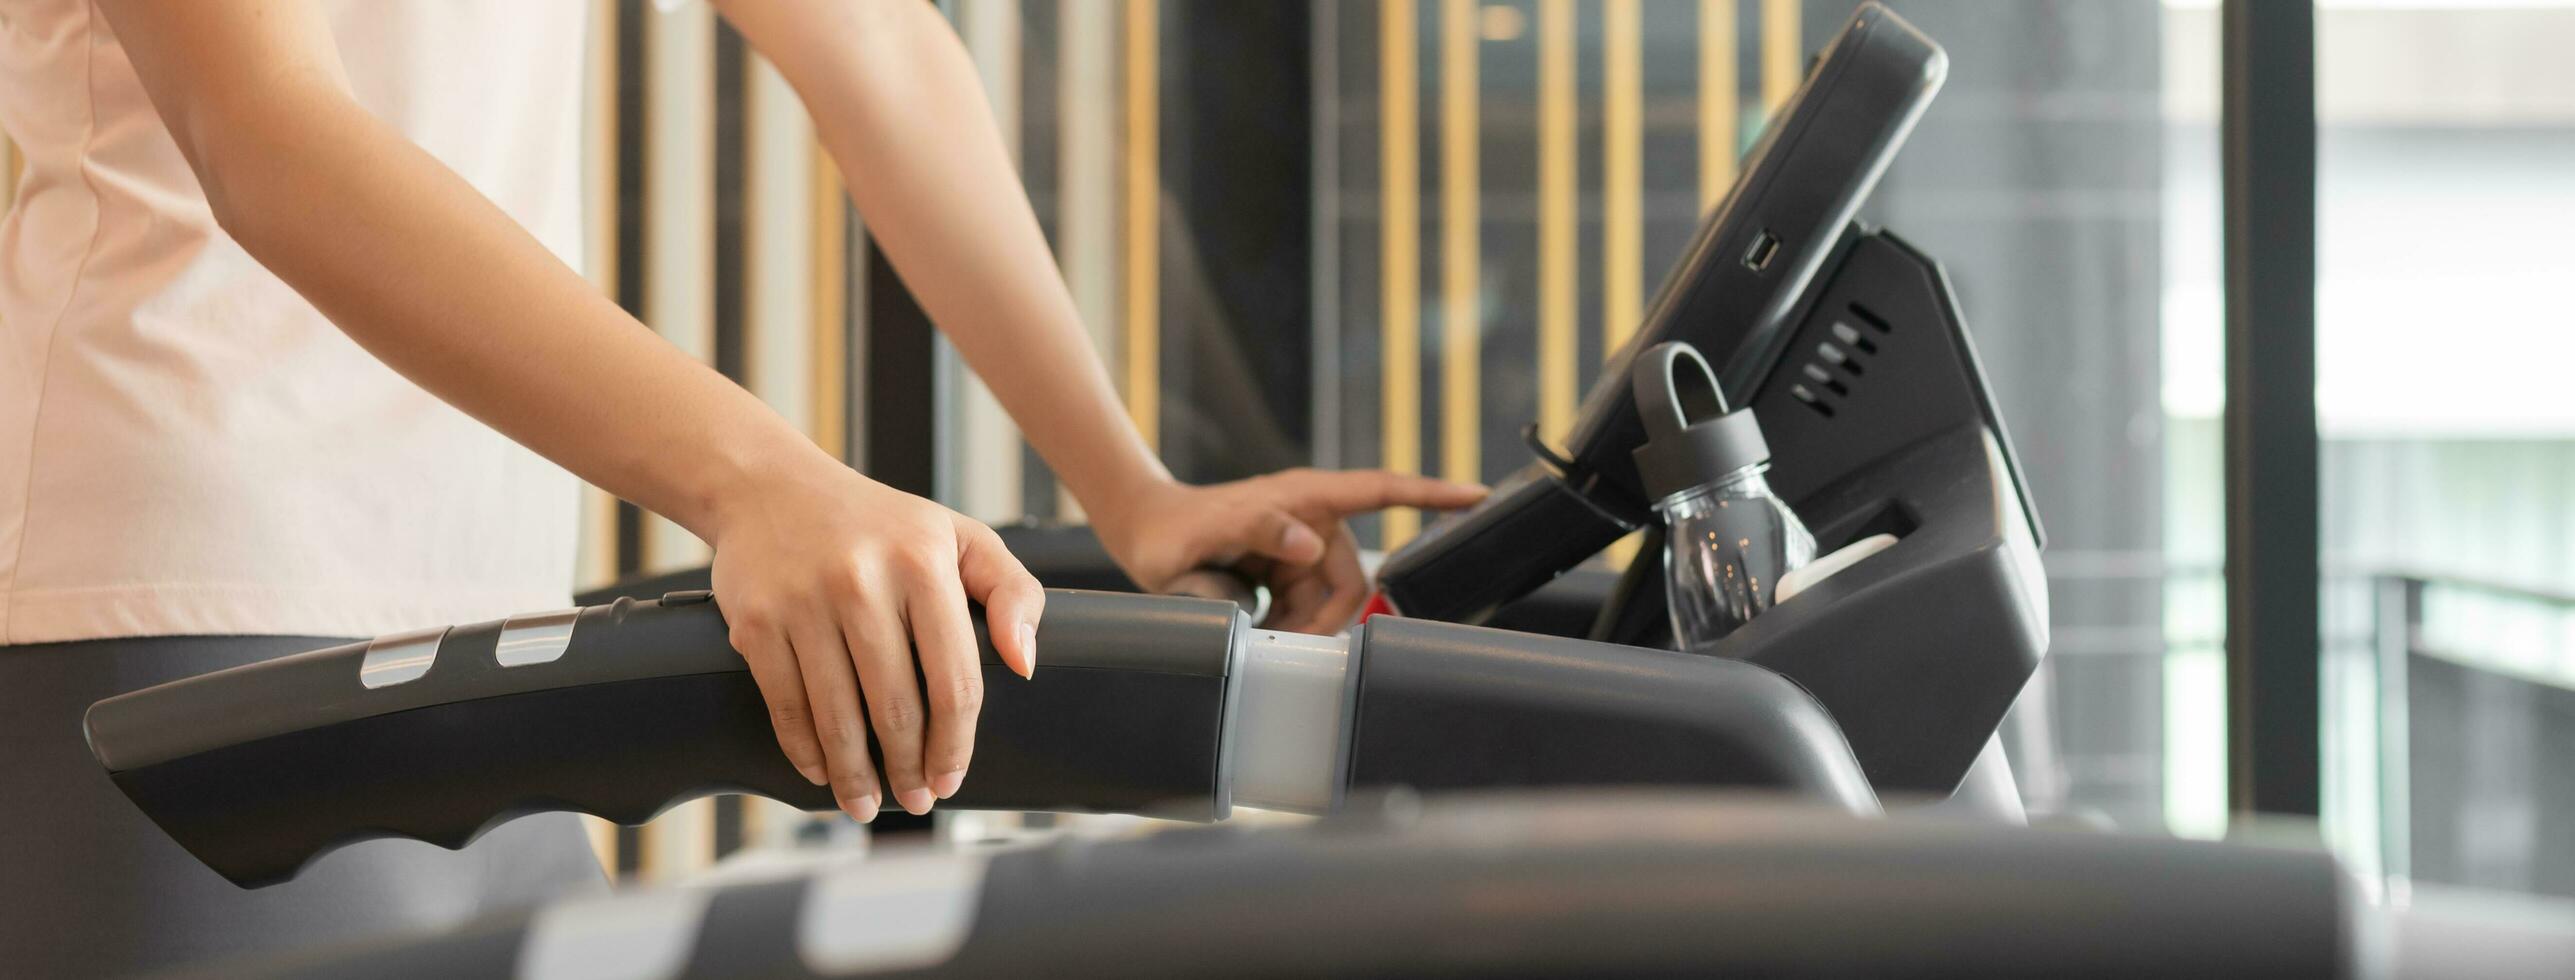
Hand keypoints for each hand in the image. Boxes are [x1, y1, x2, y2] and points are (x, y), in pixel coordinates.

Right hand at [704, 462, 1043, 822]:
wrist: (770, 488)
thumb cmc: (879, 524)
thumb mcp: (959, 538)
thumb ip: (1011, 593)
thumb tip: (1025, 663)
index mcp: (924, 563)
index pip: (954, 679)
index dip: (955, 742)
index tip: (952, 777)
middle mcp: (864, 581)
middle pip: (897, 708)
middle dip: (909, 768)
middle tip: (916, 800)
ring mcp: (806, 602)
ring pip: (838, 717)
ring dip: (855, 775)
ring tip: (866, 803)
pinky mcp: (757, 621)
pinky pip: (787, 705)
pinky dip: (805, 750)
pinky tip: (822, 771)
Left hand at [1091, 470, 1486, 632]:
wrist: (1146, 536)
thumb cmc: (1174, 529)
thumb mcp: (1209, 531)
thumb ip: (1259, 528)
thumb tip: (1309, 542)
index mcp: (1305, 497)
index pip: (1382, 490)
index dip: (1432, 494)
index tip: (1477, 497)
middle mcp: (1312, 519)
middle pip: (1353, 578)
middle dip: (1327, 618)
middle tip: (1285, 644)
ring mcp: (1303, 546)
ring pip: (1333, 602)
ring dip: (1305, 627)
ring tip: (1262, 634)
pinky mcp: (1292, 570)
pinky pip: (1313, 608)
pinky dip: (1293, 627)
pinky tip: (1262, 628)